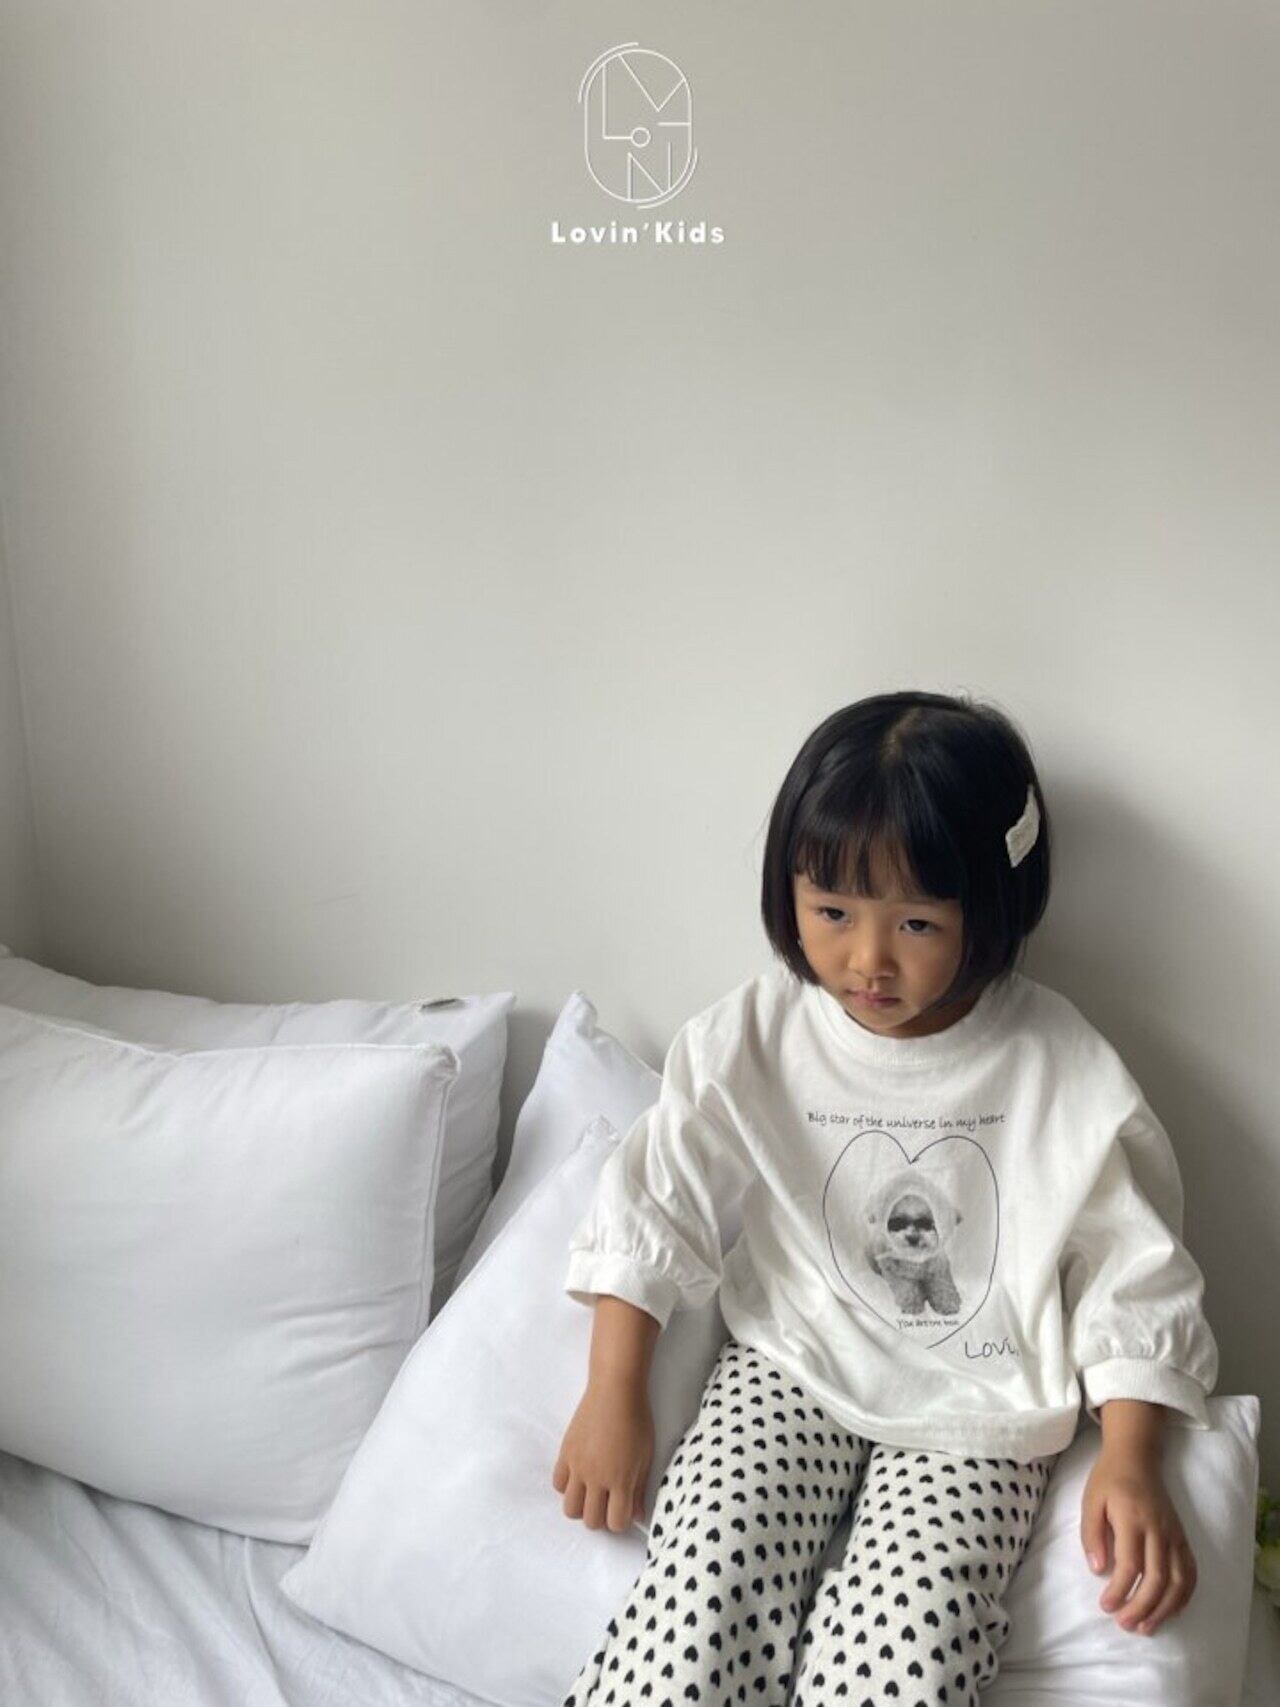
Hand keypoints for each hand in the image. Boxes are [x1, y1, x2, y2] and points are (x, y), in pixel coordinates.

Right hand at [552, 1376, 653, 1533]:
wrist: (615, 1390)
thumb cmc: (637, 1420)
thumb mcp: (646, 1456)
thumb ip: (639, 1489)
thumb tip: (636, 1515)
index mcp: (620, 1480)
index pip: (615, 1523)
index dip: (621, 1521)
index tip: (624, 1509)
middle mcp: (596, 1478)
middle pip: (591, 1521)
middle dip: (601, 1517)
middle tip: (608, 1502)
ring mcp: (577, 1466)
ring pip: (570, 1509)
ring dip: (582, 1506)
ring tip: (592, 1491)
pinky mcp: (565, 1453)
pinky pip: (557, 1484)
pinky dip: (567, 1486)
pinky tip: (579, 1475)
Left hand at [1080, 1450, 1196, 1635]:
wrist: (1137, 1457)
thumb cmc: (1109, 1479)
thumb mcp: (1090, 1501)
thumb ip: (1092, 1535)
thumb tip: (1098, 1570)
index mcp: (1133, 1519)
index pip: (1130, 1564)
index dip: (1120, 1590)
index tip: (1107, 1607)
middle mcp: (1158, 1529)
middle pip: (1157, 1577)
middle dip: (1142, 1607)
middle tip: (1125, 1624)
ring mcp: (1175, 1534)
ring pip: (1178, 1580)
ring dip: (1164, 1608)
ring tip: (1146, 1627)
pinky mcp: (1183, 1537)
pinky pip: (1190, 1571)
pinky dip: (1184, 1595)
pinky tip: (1171, 1610)